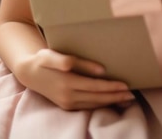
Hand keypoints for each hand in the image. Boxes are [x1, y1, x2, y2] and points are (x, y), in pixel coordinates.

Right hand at [15, 48, 134, 109]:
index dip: (111, 87)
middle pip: (97, 98)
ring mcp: (67, 103)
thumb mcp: (52, 55)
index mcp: (67, 82)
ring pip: (94, 105)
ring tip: (126, 99)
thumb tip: (97, 68)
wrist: (28, 73)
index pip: (95, 87)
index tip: (125, 85)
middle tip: (132, 95)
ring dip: (111, 102)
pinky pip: (88, 107)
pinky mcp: (66, 105)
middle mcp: (68, 96)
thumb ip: (72, 60)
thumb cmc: (43, 59)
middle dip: (115, 97)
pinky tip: (111, 101)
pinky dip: (101, 105)